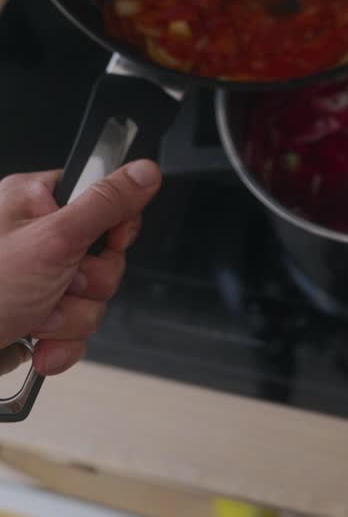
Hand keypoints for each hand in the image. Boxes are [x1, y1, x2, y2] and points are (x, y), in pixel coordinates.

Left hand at [0, 160, 161, 375]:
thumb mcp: (52, 240)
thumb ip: (105, 205)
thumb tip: (145, 170)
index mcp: (34, 202)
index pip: (102, 200)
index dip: (114, 228)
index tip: (110, 243)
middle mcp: (35, 238)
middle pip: (102, 258)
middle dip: (86, 286)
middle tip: (57, 285)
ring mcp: (34, 281)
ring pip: (90, 300)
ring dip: (68, 320)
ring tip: (34, 318)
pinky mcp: (33, 318)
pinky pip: (72, 331)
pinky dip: (59, 344)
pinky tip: (38, 345)